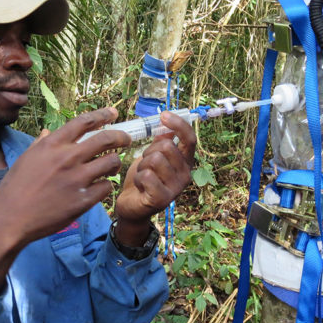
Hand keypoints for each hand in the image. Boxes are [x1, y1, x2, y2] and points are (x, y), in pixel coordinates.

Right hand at [0, 107, 130, 289]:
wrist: (10, 219)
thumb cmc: (14, 189)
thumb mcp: (25, 159)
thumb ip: (40, 144)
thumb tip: (48, 132)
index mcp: (53, 145)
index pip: (84, 121)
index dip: (103, 115)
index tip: (113, 113)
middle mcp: (67, 158)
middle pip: (106, 139)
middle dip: (121, 137)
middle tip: (127, 140)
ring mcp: (77, 179)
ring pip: (112, 162)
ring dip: (116, 162)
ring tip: (112, 166)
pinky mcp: (83, 200)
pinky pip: (106, 187)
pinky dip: (106, 185)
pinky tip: (101, 187)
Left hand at [113, 111, 195, 244]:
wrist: (132, 207)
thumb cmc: (143, 179)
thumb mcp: (153, 157)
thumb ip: (162, 142)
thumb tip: (167, 124)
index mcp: (185, 162)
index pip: (190, 139)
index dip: (179, 124)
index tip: (163, 115)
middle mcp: (186, 175)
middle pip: (167, 146)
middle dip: (149, 151)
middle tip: (145, 164)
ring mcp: (175, 188)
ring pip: (155, 159)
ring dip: (142, 166)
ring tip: (142, 176)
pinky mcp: (162, 199)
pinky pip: (147, 175)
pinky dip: (138, 178)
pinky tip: (140, 186)